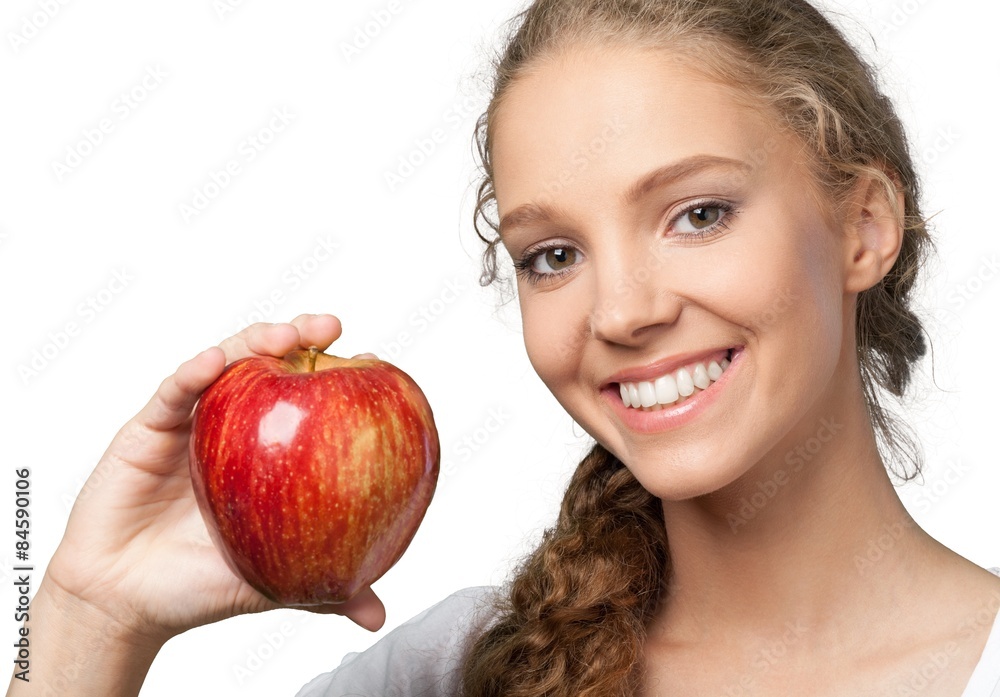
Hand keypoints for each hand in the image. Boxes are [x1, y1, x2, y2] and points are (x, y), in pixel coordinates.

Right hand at [43, 314, 386, 647]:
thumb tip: (378, 616)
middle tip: (331, 327)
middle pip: (268, 367)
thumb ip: (324, 589)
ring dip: (252, 343)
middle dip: (300, 338)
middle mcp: (232, 429)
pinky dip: (193, 373)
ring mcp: (191, 423)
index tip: (375, 363)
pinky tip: (215, 363)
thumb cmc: (199, 584)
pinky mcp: (148, 429)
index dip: (338, 376)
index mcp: (265, 454)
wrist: (126, 603)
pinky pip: (173, 392)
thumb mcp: (271, 583)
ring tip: (284, 336)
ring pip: (224, 365)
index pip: (306, 401)